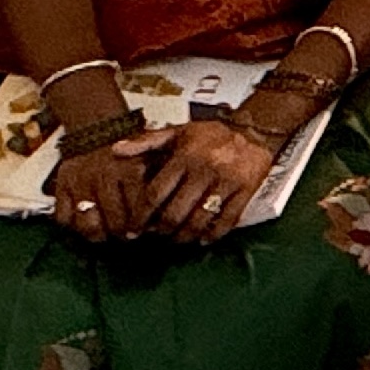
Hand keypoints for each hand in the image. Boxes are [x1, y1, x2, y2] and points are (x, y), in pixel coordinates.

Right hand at [51, 132, 153, 241]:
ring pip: (89, 225)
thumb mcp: (150, 156)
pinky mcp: (62, 186)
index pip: (139, 211)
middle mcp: (104, 177)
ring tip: (105, 234)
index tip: (144, 231)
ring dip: (98, 235)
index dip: (142, 226)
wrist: (96, 125)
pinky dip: (73, 226)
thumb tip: (160, 217)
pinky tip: (85, 223)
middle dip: (123, 235)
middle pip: (116, 223)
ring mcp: (81, 183)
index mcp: (130, 170)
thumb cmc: (128, 150)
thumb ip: (158, 182)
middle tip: (126, 236)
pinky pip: (64, 218)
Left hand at [137, 120, 277, 244]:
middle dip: (162, 230)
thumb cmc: (211, 135)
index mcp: (184, 157)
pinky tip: (202, 239)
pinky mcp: (245, 191)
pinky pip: (227, 221)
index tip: (133, 230)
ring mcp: (226, 182)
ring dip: (184, 236)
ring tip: (177, 239)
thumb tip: (116, 151)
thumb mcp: (177, 132)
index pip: (156, 194)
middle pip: (175, 212)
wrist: (253, 130)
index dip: (141, 216)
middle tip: (156, 236)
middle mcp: (204, 170)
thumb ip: (146, 141)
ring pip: (199, 220)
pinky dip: (213, 235)